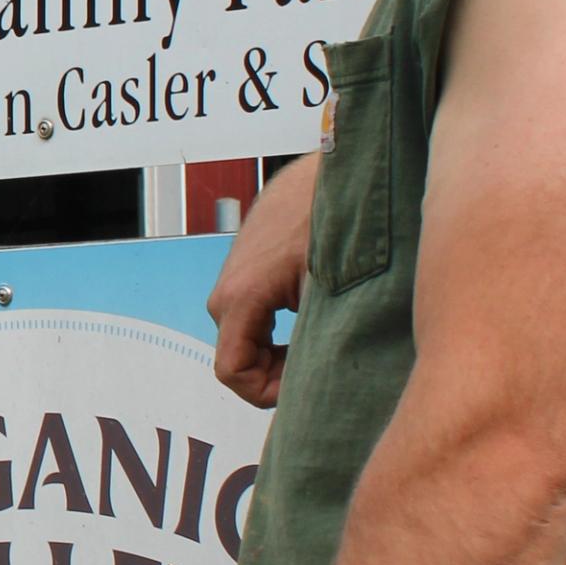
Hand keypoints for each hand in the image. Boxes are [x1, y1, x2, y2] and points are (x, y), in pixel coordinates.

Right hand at [207, 162, 315, 407]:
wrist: (339, 173)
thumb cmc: (336, 226)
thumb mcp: (329, 296)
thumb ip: (310, 349)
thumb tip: (313, 390)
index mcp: (238, 298)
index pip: (232, 372)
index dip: (268, 392)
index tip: (306, 384)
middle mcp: (226, 290)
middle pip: (240, 358)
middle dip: (277, 373)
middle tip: (322, 361)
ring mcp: (233, 279)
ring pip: (248, 338)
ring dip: (281, 351)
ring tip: (322, 336)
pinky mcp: (246, 269)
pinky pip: (254, 316)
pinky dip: (280, 330)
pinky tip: (314, 316)